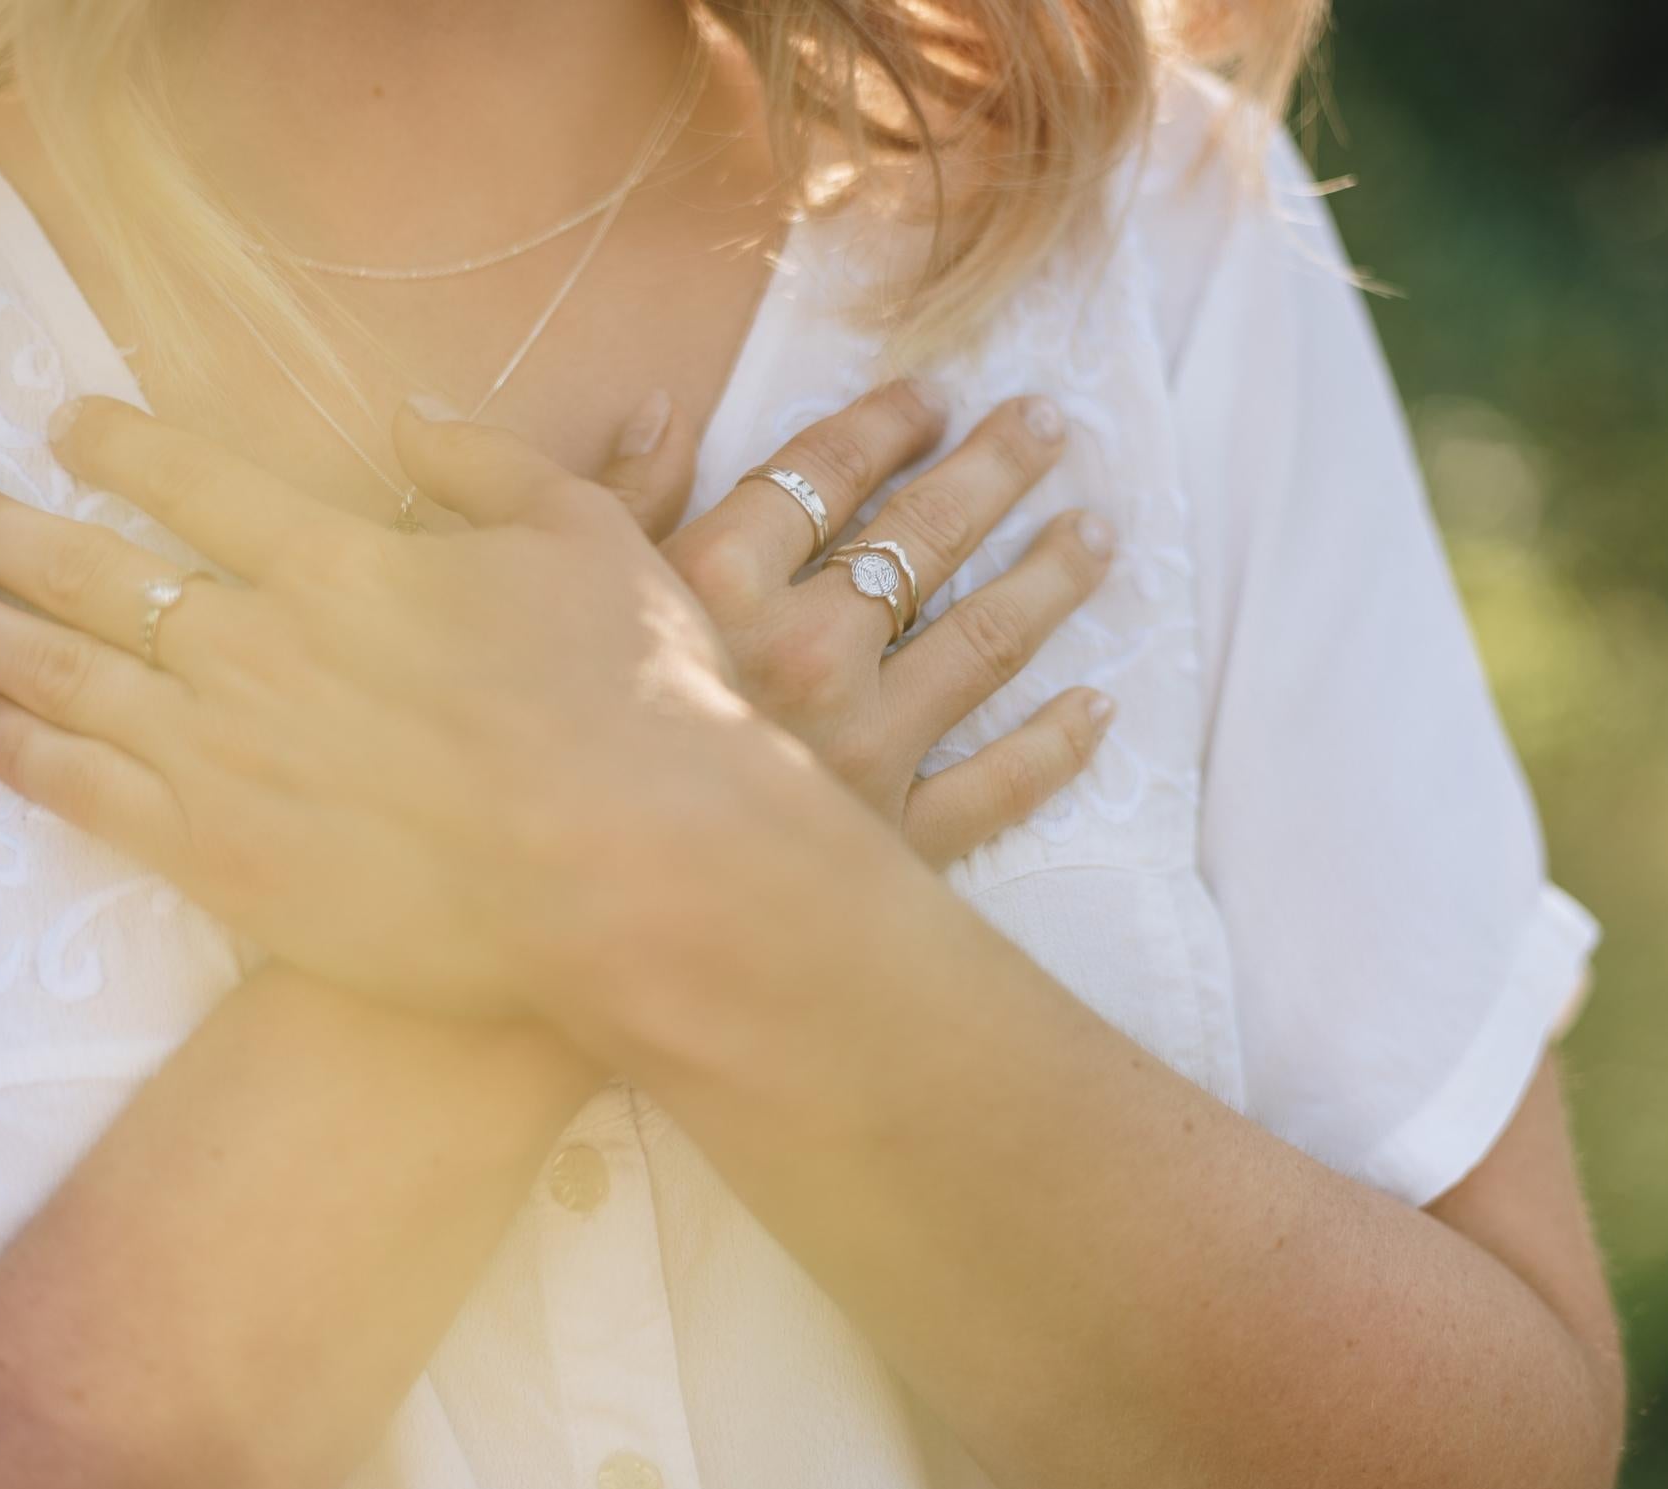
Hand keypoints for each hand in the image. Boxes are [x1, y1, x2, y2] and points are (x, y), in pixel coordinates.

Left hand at [0, 398, 838, 1018]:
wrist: (632, 870)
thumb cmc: (632, 700)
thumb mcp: (589, 539)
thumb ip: (485, 469)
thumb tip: (406, 418)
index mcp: (338, 560)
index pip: (192, 484)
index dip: (115, 447)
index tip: (65, 426)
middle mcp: (255, 645)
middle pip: (86, 575)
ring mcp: (224, 755)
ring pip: (55, 679)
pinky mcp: (219, 860)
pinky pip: (81, 793)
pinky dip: (14, 754)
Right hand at [613, 383, 1115, 866]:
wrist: (611, 910)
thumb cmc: (568, 752)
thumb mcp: (570, 609)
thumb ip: (615, 506)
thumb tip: (663, 410)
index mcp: (718, 585)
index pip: (823, 473)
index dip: (886, 425)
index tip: (935, 399)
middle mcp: (808, 652)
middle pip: (924, 536)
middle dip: (995, 469)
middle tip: (1051, 424)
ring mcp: (862, 745)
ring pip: (985, 641)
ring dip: (1049, 580)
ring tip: (1094, 534)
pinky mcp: (895, 838)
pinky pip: (997, 785)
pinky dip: (1055, 747)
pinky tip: (1099, 706)